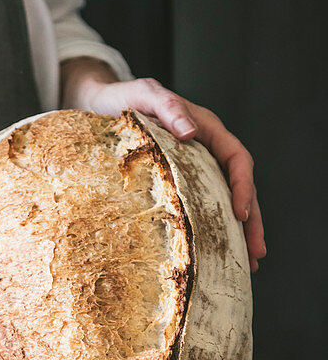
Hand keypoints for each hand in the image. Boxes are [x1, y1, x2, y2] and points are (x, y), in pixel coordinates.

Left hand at [60, 59, 265, 271]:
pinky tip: (217, 253)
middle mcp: (208, 150)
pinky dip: (215, 230)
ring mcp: (197, 168)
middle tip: (257, 253)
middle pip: (240, 187)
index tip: (241, 214)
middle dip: (252, 221)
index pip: (237, 159)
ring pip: (227, 201)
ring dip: (241, 232)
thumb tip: (191, 132)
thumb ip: (168, 108)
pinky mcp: (182, 183)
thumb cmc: (123, 99)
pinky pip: (205, 206)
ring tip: (249, 264)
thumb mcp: (145, 95)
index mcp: (207, 130)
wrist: (102, 106)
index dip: (243, 186)